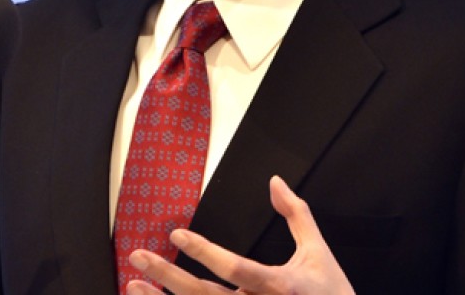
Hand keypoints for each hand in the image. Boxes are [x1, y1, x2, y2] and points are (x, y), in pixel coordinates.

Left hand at [126, 176, 354, 294]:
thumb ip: (296, 215)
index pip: (236, 269)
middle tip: (138, 256)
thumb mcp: (318, 252)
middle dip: (168, 278)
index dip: (205, 253)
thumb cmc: (331, 294)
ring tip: (132, 287)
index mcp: (279, 287)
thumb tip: (275, 181)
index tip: (177, 234)